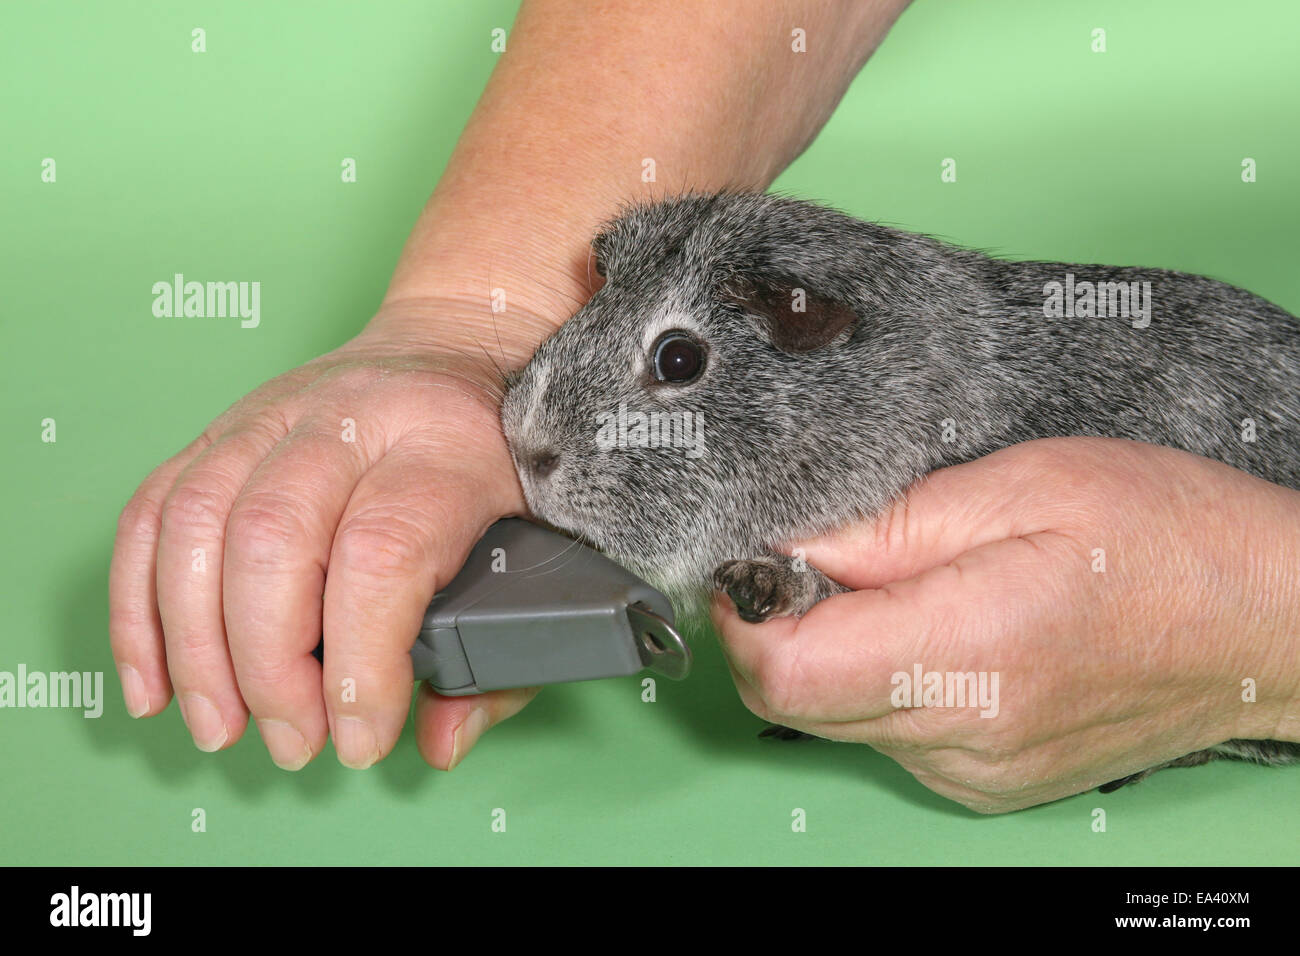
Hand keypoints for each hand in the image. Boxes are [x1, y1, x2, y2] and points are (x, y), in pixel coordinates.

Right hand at [109, 299, 539, 769]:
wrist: (463, 340)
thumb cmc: (504, 454)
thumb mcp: (542, 541)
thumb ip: (503, 655)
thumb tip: (438, 741)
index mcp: (445, 445)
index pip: (383, 552)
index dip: (361, 661)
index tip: (361, 735)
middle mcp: (353, 417)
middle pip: (274, 537)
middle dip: (269, 667)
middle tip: (295, 740)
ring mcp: (275, 413)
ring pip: (198, 521)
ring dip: (193, 646)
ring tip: (221, 725)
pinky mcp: (224, 425)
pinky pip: (153, 510)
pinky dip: (140, 605)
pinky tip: (157, 680)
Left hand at [711, 437, 1299, 812]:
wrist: (1268, 625)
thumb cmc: (1168, 538)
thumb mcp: (1022, 485)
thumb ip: (886, 526)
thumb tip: (788, 550)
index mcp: (969, 654)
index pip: (788, 671)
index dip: (743, 612)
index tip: (750, 562)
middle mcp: (967, 736)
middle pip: (797, 702)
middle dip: (778, 627)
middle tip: (818, 557)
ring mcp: (979, 770)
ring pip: (837, 719)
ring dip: (833, 651)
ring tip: (898, 584)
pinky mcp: (990, 781)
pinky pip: (892, 734)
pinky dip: (882, 679)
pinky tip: (934, 628)